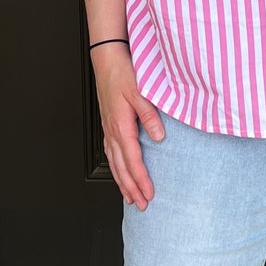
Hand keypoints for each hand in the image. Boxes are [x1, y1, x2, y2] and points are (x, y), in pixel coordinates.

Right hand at [92, 45, 164, 209]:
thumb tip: (159, 137)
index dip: (141, 180)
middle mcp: (112, 132)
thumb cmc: (123, 74)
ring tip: (129, 198)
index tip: (148, 194)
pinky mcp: (108, 126)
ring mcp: (108, 130)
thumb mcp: (141, 92)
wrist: (107, 60)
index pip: (133, 161)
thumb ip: (150, 116)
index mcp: (121, 126)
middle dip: (131, 189)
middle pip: (121, 168)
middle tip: (141, 205)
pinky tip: (119, 173)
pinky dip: (116, 168)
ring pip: (114, 163)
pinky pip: (110, 154)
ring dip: (122, 182)